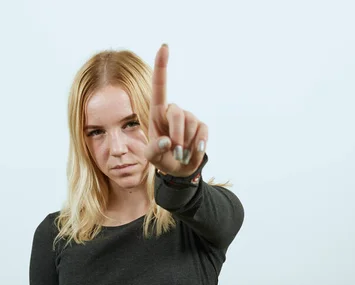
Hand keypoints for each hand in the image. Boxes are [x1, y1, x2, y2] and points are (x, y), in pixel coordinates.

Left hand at [144, 44, 207, 176]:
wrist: (179, 169)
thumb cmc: (161, 158)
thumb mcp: (151, 157)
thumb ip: (154, 150)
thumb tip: (166, 141)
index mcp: (157, 113)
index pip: (159, 86)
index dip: (162, 66)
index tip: (164, 46)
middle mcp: (173, 111)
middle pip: (177, 114)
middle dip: (177, 134)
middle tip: (176, 152)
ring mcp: (189, 118)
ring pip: (191, 124)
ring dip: (186, 143)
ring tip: (181, 154)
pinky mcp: (201, 127)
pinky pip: (202, 133)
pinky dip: (198, 145)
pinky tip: (194, 151)